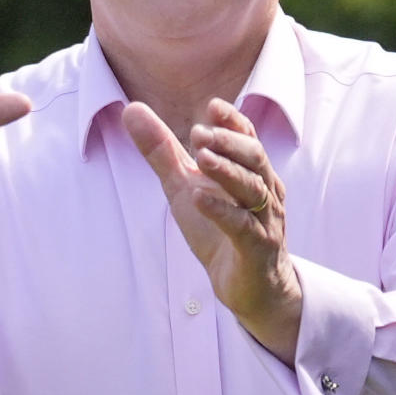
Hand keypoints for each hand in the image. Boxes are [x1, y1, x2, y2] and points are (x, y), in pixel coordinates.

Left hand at [122, 97, 302, 364]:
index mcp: (250, 172)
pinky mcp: (256, 249)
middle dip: (228, 143)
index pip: (247, 139)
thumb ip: (161, 151)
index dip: (233, 122)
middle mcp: (264, 191)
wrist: (250, 288)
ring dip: (226, 171)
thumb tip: (131, 109)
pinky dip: (221, 211)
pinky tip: (199, 200)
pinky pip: (241, 227)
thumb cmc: (220, 232)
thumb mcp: (184, 187)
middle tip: (198, 132)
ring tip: (200, 157)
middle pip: (254, 158)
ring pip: (252, 189)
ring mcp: (263, 221)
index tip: (212, 106)